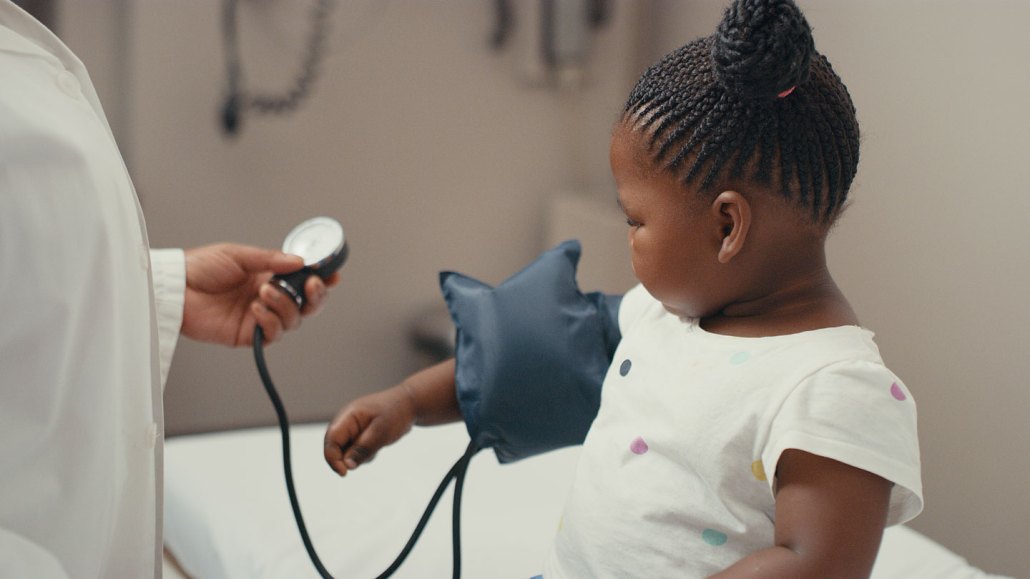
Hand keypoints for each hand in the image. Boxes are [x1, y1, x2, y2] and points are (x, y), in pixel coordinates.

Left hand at [182, 243, 338, 345]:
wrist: (174, 288)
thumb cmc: (200, 268)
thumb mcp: (238, 254)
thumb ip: (270, 259)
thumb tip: (299, 261)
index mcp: (268, 277)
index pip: (303, 281)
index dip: (321, 280)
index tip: (331, 274)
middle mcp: (268, 298)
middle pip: (306, 305)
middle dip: (315, 296)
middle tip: (312, 285)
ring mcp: (260, 317)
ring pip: (293, 319)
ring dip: (285, 305)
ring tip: (264, 292)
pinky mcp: (248, 335)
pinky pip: (272, 334)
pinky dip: (270, 321)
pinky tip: (256, 309)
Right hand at [323, 385, 417, 476]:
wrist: (409, 405)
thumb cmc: (396, 414)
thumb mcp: (381, 432)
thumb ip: (363, 449)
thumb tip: (347, 466)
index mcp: (348, 416)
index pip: (331, 439)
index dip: (333, 458)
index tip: (344, 473)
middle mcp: (346, 422)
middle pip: (334, 447)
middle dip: (347, 458)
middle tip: (371, 454)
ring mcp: (351, 429)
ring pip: (345, 452)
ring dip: (359, 456)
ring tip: (378, 443)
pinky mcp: (358, 435)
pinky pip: (355, 451)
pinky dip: (365, 454)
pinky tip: (379, 443)